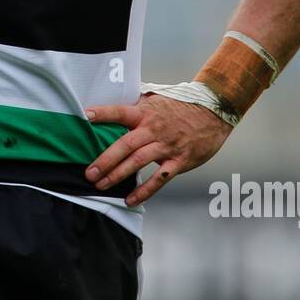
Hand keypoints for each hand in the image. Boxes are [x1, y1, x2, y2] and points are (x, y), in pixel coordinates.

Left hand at [84, 92, 232, 205]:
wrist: (213, 111)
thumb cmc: (181, 106)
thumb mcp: (157, 100)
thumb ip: (137, 105)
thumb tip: (115, 104)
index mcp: (146, 112)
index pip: (121, 112)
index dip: (104, 113)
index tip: (86, 116)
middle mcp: (154, 129)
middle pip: (125, 144)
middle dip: (105, 160)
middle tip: (89, 173)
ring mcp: (166, 146)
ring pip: (138, 162)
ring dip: (118, 175)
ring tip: (101, 185)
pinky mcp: (179, 161)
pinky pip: (159, 179)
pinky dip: (144, 191)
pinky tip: (130, 200)